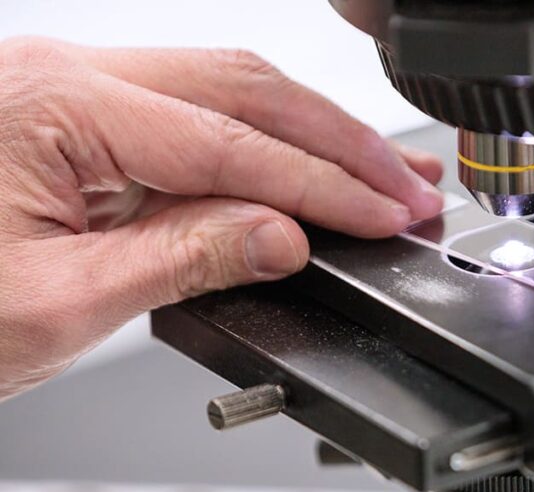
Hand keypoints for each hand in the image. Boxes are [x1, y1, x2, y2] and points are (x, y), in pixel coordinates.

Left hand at [0, 37, 443, 400]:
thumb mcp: (57, 304)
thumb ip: (183, 260)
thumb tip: (281, 238)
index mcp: (51, 105)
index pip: (228, 144)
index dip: (323, 187)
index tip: (388, 216)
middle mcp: (65, 76)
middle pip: (243, 89)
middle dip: (340, 144)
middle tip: (411, 186)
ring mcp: (74, 92)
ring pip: (227, 93)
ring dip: (314, 139)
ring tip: (385, 175)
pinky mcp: (83, 122)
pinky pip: (195, 120)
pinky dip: (264, 152)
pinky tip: (309, 175)